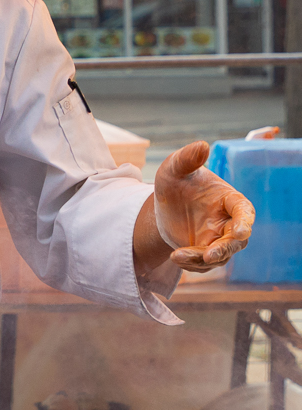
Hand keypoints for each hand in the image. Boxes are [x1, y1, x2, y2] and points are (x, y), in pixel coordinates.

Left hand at [153, 141, 254, 271]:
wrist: (164, 205)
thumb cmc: (175, 182)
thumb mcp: (174, 168)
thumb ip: (187, 158)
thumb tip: (202, 145)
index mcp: (229, 199)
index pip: (244, 210)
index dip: (244, 221)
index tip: (240, 231)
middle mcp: (229, 221)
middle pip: (237, 240)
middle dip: (225, 249)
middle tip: (209, 255)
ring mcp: (219, 238)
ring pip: (220, 255)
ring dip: (201, 259)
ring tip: (178, 255)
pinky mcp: (207, 252)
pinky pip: (204, 263)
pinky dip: (191, 263)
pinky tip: (175, 257)